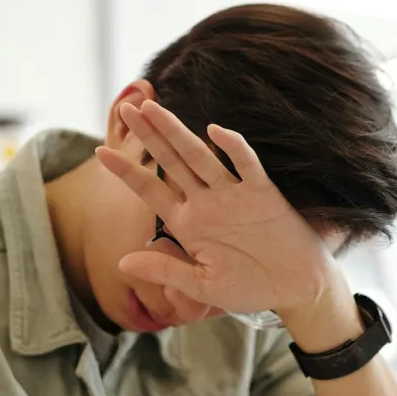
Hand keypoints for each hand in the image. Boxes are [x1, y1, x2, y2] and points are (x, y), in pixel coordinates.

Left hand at [95, 100, 335, 317]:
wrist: (295, 288)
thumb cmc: (249, 287)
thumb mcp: (202, 286)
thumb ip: (165, 271)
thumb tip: (121, 264)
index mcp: (188, 223)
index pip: (150, 190)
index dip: (127, 171)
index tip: (100, 152)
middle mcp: (206, 202)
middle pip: (171, 162)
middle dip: (148, 136)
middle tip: (127, 108)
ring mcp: (233, 194)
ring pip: (200, 156)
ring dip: (177, 132)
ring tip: (153, 108)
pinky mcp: (263, 193)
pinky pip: (246, 165)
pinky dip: (233, 148)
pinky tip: (216, 132)